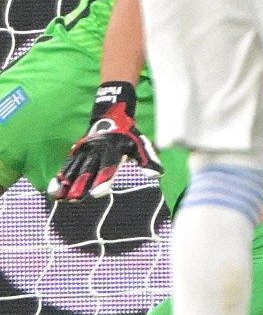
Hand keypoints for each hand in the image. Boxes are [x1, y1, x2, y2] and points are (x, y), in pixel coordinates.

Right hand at [50, 82, 160, 200]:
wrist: (110, 116)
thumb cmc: (128, 136)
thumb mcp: (140, 144)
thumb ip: (148, 160)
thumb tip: (157, 175)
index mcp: (112, 149)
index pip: (108, 166)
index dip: (103, 180)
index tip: (98, 193)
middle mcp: (96, 150)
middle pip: (87, 169)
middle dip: (81, 183)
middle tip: (76, 198)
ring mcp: (84, 151)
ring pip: (74, 168)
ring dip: (67, 183)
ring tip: (61, 198)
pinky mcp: (76, 153)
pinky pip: (67, 165)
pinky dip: (60, 177)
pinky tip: (54, 191)